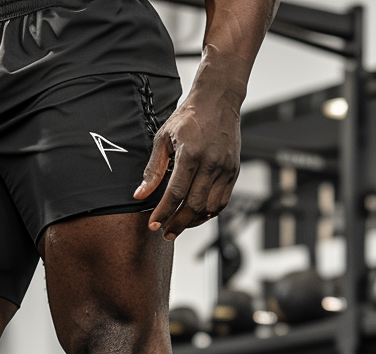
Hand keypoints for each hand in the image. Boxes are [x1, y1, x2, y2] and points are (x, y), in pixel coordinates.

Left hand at [134, 95, 241, 240]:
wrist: (218, 100)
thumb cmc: (189, 117)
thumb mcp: (163, 138)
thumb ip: (153, 169)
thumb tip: (141, 194)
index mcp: (190, 154)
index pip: (175, 193)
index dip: (164, 212)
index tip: (153, 224)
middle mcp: (211, 163)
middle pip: (194, 205)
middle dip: (177, 223)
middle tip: (166, 232)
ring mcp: (225, 168)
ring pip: (210, 207)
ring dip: (193, 221)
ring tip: (179, 225)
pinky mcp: (234, 170)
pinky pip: (222, 201)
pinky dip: (209, 213)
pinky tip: (197, 215)